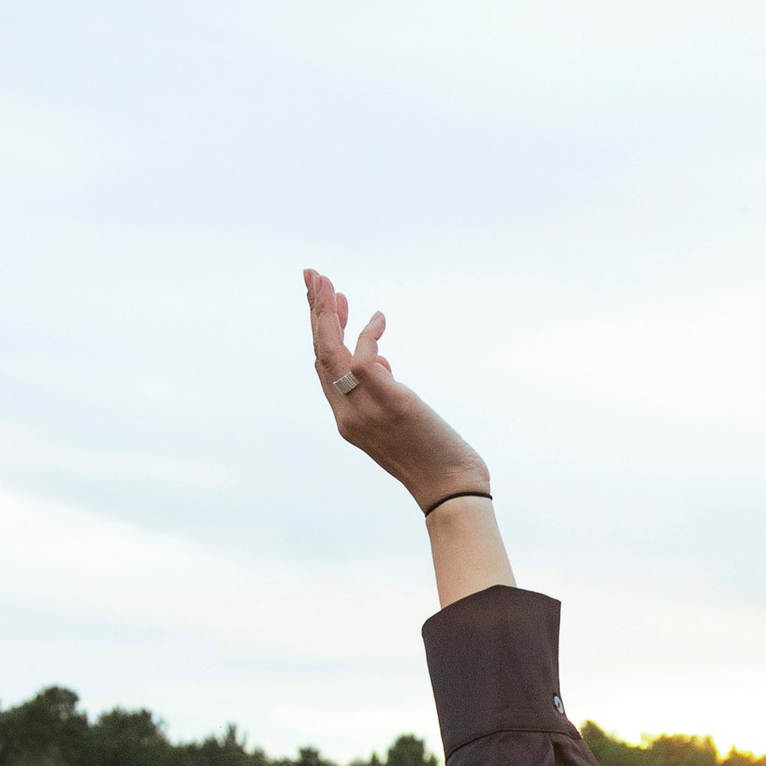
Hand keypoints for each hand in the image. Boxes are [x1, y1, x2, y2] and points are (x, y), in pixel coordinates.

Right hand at [303, 270, 491, 511]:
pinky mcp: (390, 403)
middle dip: (316, 311)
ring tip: (327, 282)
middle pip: (320, 354)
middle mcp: (348, 415)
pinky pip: (365, 359)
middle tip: (314, 275)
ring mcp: (365, 411)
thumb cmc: (433, 457)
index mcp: (348, 420)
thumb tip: (382, 363)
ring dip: (328, 313)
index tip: (331, 301)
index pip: (325, 368)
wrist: (451, 490)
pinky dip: (368, 334)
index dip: (323, 331)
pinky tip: (379, 318)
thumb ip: (386, 390)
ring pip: (332, 353)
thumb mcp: (402, 418)